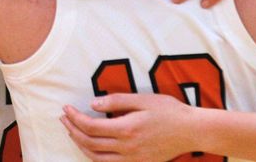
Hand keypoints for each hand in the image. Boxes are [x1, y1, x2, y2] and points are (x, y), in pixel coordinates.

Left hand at [61, 94, 193, 160]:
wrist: (191, 131)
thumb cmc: (169, 111)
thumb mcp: (144, 99)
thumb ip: (117, 101)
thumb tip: (92, 104)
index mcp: (127, 129)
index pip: (91, 126)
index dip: (75, 118)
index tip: (66, 108)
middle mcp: (126, 148)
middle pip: (89, 143)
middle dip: (72, 130)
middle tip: (64, 118)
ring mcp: (132, 160)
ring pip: (96, 158)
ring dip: (80, 145)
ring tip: (72, 132)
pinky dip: (95, 157)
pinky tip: (91, 147)